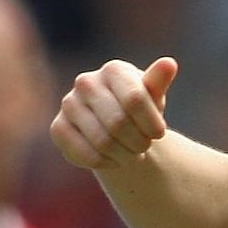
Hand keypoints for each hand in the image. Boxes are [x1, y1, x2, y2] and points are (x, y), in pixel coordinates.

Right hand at [51, 57, 178, 169]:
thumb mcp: (153, 97)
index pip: (135, 100)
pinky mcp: (58, 128)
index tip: (159, 134)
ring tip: (132, 154)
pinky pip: (85, 154)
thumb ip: (159, 82)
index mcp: (113, 70)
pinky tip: (113, 160)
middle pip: (118, 123)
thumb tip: (169, 64)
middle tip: (145, 147)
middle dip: (138, 142)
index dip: (152, 125)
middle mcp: (86, 82)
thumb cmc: (140, 109)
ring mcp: (69, 104)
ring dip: (125, 155)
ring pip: (103, 141)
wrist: (117, 129)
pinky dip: (105, 163)